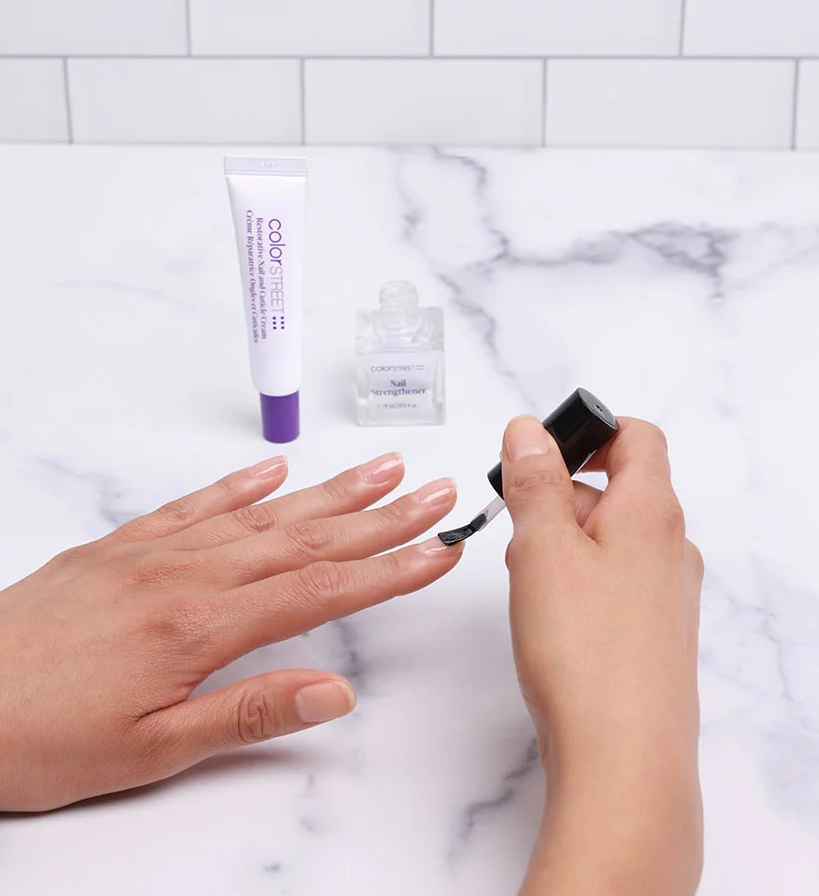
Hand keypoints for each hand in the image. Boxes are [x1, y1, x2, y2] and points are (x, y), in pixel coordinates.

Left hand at [0, 453, 460, 815]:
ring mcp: (150, 553)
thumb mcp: (150, 751)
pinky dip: (238, 486)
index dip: (388, 569)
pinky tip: (273, 472)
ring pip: (258, 514)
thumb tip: (336, 692)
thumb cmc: (37, 741)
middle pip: (303, 538)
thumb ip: (249, 713)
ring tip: (378, 470)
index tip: (439, 549)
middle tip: (433, 492)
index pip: (320, 588)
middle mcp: (184, 573)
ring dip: (325, 492)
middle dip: (378, 516)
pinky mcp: (118, 549)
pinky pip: (192, 507)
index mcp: (200, 624)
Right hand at [501, 416, 702, 895]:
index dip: (587, 431)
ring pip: (609, 538)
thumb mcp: (542, 546)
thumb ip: (535, 481)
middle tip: (516, 528)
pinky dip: (575, 580)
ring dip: (562, 541)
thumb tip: (529, 428)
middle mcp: (671, 547)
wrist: (622, 759)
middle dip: (559, 495)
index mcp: (652, 511)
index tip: (538, 456)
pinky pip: (612, 581)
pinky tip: (546, 615)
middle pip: (616, 488)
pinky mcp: (651, 633)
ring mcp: (665, 594)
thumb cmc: (584, 648)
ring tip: (526, 578)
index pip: (636, 436)